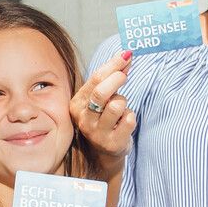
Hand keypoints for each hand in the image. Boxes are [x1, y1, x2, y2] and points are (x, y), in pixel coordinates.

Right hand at [73, 51, 135, 170]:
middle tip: (124, 76)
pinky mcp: (112, 143)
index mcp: (77, 104)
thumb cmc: (104, 118)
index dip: (113, 64)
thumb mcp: (102, 97)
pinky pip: (129, 120)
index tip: (126, 56)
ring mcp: (97, 133)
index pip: (95, 78)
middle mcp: (84, 119)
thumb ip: (112, 76)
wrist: (105, 151)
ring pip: (117, 105)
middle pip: (101, 92)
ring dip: (124, 102)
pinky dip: (130, 117)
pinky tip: (124, 123)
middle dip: (117, 79)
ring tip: (120, 109)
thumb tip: (126, 55)